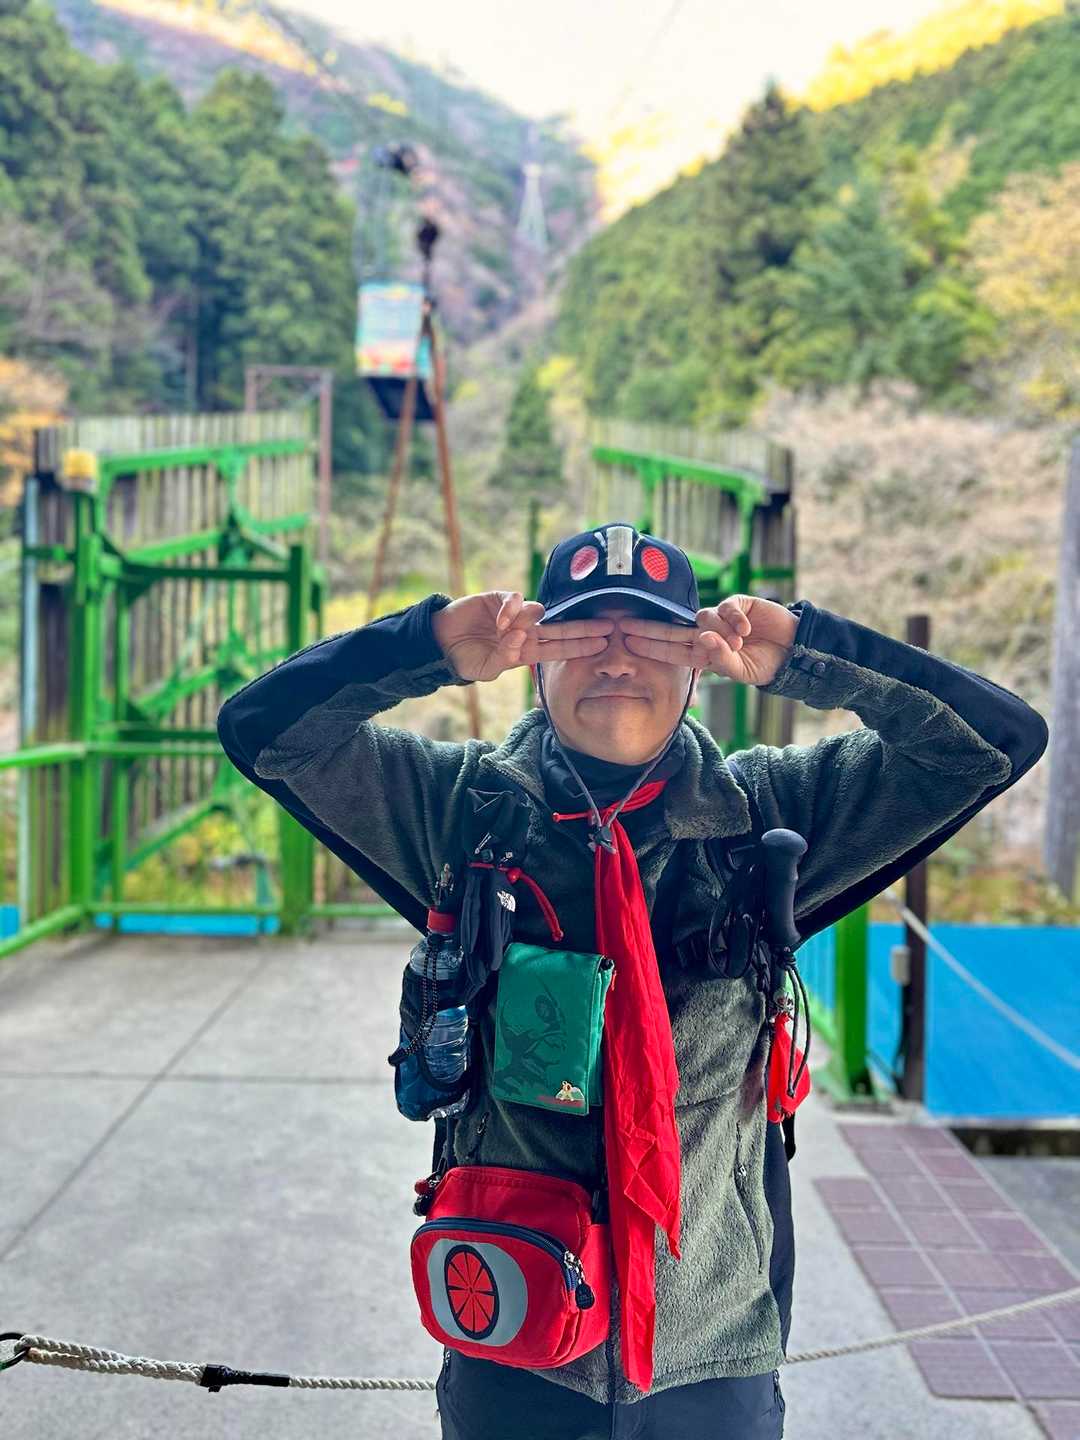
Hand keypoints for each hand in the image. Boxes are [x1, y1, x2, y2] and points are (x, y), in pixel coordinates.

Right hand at [432, 591, 613, 682]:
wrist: (441, 643)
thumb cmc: (466, 660)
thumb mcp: (487, 669)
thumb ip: (505, 658)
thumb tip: (520, 639)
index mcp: (526, 651)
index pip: (559, 648)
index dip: (580, 646)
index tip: (602, 644)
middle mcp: (526, 631)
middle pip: (560, 628)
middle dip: (583, 628)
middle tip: (608, 626)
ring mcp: (515, 615)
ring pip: (537, 612)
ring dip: (529, 621)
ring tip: (505, 632)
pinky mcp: (499, 599)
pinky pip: (516, 599)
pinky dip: (512, 609)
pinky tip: (500, 620)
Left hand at [619, 595, 797, 686]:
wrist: (792, 650)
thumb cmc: (763, 663)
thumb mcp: (741, 670)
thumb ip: (721, 658)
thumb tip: (702, 639)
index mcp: (705, 653)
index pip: (672, 648)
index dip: (651, 644)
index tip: (627, 641)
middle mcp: (708, 634)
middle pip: (674, 629)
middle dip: (651, 627)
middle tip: (625, 625)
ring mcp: (721, 618)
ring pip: (705, 617)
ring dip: (720, 630)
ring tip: (739, 642)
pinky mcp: (738, 604)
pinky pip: (727, 606)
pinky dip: (734, 618)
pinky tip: (746, 630)